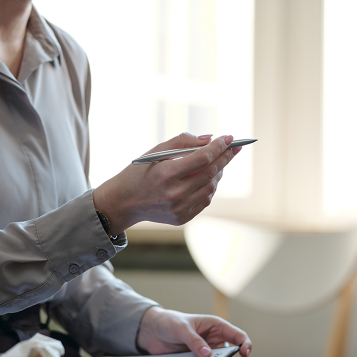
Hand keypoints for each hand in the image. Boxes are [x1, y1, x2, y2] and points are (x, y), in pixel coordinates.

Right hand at [93, 133, 241, 234]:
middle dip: (225, 158)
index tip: (228, 138)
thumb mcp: (155, 152)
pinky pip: (205, 200)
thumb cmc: (139, 173)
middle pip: (211, 173)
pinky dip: (210, 187)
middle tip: (233, 147)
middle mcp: (175, 193)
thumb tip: (209, 139)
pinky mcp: (182, 218)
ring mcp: (180, 208)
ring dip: (218, 172)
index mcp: (166, 174)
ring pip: (211, 187)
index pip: (203, 158)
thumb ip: (182, 142)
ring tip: (218, 162)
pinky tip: (207, 178)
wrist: (123, 202)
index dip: (218, 147)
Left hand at [136, 307, 251, 356]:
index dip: (244, 343)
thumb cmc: (169, 322)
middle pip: (228, 353)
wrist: (151, 331)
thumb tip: (207, 355)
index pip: (236, 334)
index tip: (244, 353)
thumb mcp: (181, 329)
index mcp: (215, 325)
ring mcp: (205, 350)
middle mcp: (213, 338)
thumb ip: (194, 341)